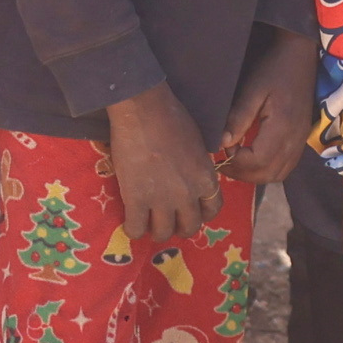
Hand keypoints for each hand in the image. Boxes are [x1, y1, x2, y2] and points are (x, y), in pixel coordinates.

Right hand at [106, 86, 223, 245]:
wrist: (143, 109)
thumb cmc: (171, 116)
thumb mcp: (197, 144)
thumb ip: (197, 166)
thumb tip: (192, 175)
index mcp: (206, 178)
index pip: (213, 210)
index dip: (202, 214)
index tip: (191, 211)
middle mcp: (188, 194)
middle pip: (189, 227)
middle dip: (179, 226)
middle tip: (167, 220)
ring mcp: (162, 199)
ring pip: (163, 232)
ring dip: (156, 231)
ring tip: (147, 223)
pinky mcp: (136, 199)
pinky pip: (136, 228)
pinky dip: (133, 229)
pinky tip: (130, 222)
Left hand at [211, 30, 313, 183]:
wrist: (300, 57)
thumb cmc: (273, 69)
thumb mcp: (252, 90)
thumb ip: (238, 118)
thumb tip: (222, 144)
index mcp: (282, 128)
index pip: (258, 162)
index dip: (236, 163)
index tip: (222, 150)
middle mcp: (294, 140)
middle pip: (267, 174)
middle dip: (242, 173)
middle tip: (222, 161)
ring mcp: (300, 142)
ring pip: (277, 175)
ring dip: (254, 175)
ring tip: (236, 161)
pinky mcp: (301, 140)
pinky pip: (286, 167)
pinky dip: (267, 170)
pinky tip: (253, 158)